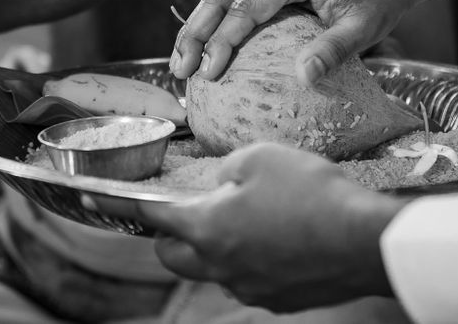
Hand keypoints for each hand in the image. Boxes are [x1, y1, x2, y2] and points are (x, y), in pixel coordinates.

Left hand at [136, 143, 402, 310]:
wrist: (364, 241)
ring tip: (242, 221)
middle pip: (172, 256)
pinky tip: (276, 240)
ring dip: (212, 249)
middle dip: (168, 235)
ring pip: (212, 271)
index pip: (152, 215)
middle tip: (183, 212)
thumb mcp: (262, 157)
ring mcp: (250, 289)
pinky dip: (248, 261)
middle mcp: (221, 266)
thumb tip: (224, 183)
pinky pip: (248, 281)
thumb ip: (230, 168)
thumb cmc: (312, 192)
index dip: (123, 202)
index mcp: (208, 229)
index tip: (93, 194)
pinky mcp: (279, 300)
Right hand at [170, 0, 445, 83]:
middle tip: (180, 71)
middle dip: (195, 33)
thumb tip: (303, 78)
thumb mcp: (365, 27)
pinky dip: (214, 19)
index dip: (223, 41)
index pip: (246, 8)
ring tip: (181, 62)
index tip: (209, 74)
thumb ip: (333, 50)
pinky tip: (204, 46)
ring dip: (197, 26)